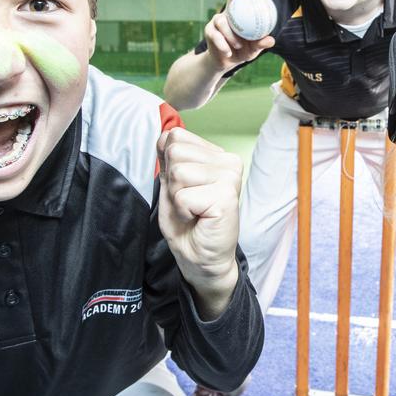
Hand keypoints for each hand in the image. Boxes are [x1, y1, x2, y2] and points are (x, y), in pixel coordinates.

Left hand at [156, 128, 241, 318]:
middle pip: (174, 152)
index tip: (182, 189)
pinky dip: (182, 211)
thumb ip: (169, 160)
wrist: (202, 260)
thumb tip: (165, 135)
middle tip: (187, 204)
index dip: (167, 166)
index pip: (174, 136)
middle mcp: (228, 160)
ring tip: (192, 211)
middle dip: (171, 183)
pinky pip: (183, 196)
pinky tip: (198, 218)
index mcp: (215, 155)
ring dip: (176, 198)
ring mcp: (230, 176)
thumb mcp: (170, 186)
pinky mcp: (227, 195)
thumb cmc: (188, 225)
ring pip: (178, 172)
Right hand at [202, 0, 275, 70]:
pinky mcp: (209, 31)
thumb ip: (261, 44)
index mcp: (240, 12)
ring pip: (222, 21)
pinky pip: (215, 36)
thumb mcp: (254, 49)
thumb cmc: (243, 51)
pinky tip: (228, 52)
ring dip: (230, 34)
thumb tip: (271, 40)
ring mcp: (217, 21)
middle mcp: (228, 12)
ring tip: (238, 45)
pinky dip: (223, 45)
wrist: (226, 62)